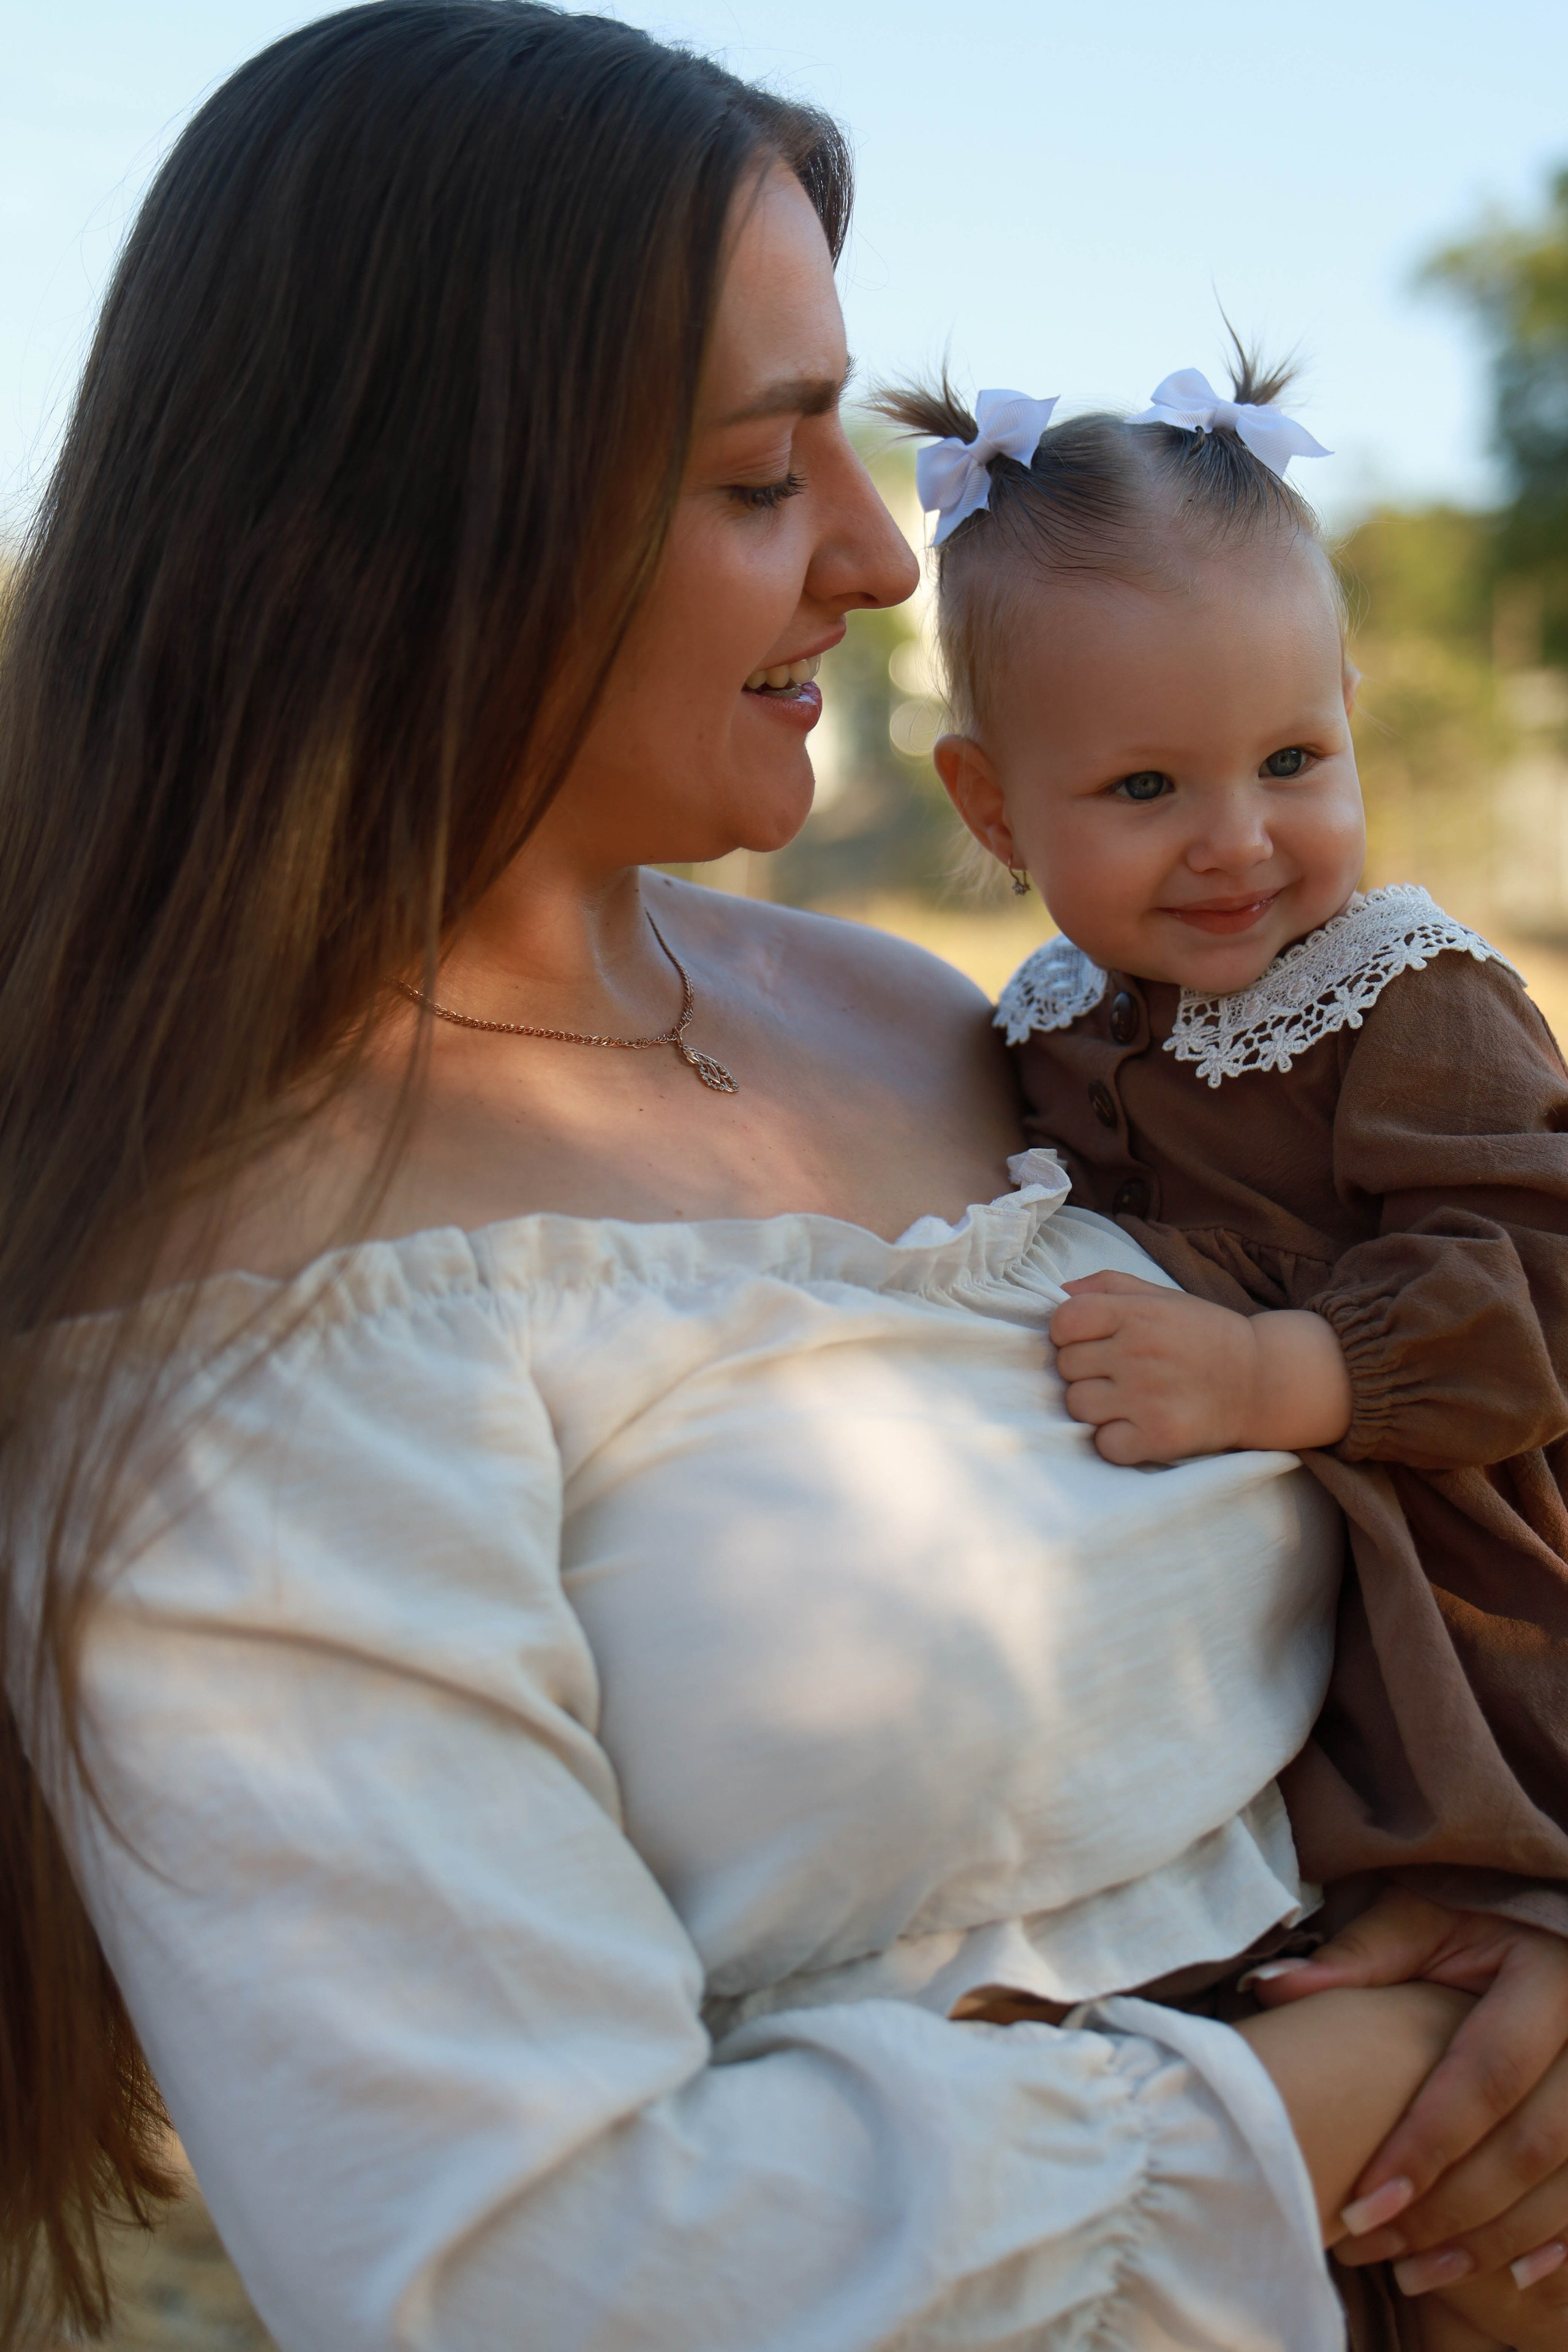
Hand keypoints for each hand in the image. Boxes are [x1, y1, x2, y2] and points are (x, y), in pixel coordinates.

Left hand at [1048, 1272, 1352, 1464]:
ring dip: (1096, 1406)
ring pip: (1077, 1406)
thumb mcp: (1161, 1297)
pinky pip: (1104, 1445)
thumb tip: (1061, 1290)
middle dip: (1085, 1369)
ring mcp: (1148, 1398)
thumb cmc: (1203, 1335)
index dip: (1067, 1333)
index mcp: (1136, 1314)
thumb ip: (1109, 1285)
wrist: (1262, 1381)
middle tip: (1118, 1372)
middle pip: (1066, 1367)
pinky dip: (1116, 1441)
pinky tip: (1138, 1426)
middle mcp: (1139, 1353)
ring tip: (1128, 1399)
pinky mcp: (1159, 1438)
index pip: (1063, 1322)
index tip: (1089, 1341)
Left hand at [1253, 1890, 1567, 2306]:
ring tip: (1416, 2272)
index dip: (1425, 2146)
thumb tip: (1271, 1986)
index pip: (1486, 2076)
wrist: (1553, 1931)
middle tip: (1378, 2248)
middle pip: (1533, 2145)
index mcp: (1548, 1978)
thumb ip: (1360, 1957)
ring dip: (1493, 2241)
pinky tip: (1505, 2274)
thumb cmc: (1474, 1923)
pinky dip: (1557, 2243)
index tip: (1362, 2205)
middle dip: (1452, 2209)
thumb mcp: (1424, 1919)